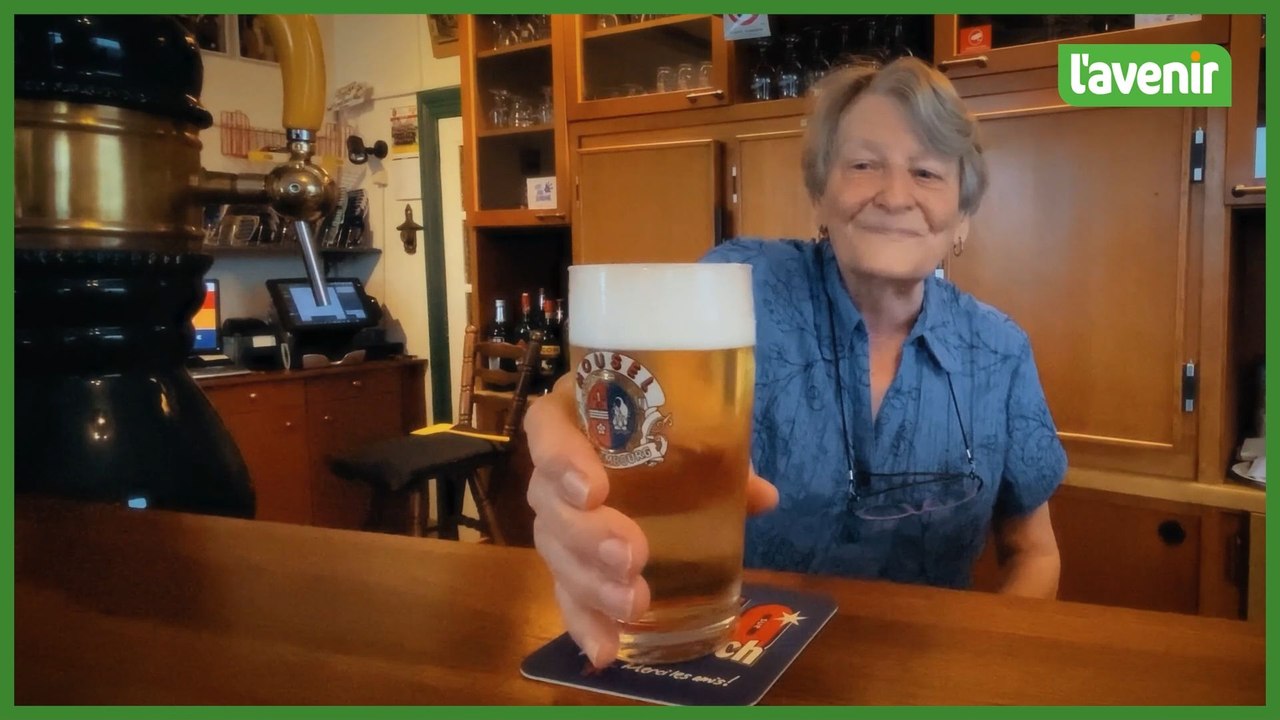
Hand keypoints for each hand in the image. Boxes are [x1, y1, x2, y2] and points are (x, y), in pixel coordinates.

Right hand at [524, 374, 777, 667]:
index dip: (560, 459)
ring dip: (591, 583)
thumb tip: (762, 496)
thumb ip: (724, 460)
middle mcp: (555, 469)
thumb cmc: (670, 428)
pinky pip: (566, 593)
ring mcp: (557, 519)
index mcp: (577, 416)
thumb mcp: (698, 434)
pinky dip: (585, 623)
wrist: (657, 446)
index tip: (594, 490)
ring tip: (633, 603)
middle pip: (548, 502)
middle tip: (631, 555)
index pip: (547, 429)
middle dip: (587, 535)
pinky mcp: (569, 562)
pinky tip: (605, 651)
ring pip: (555, 552)